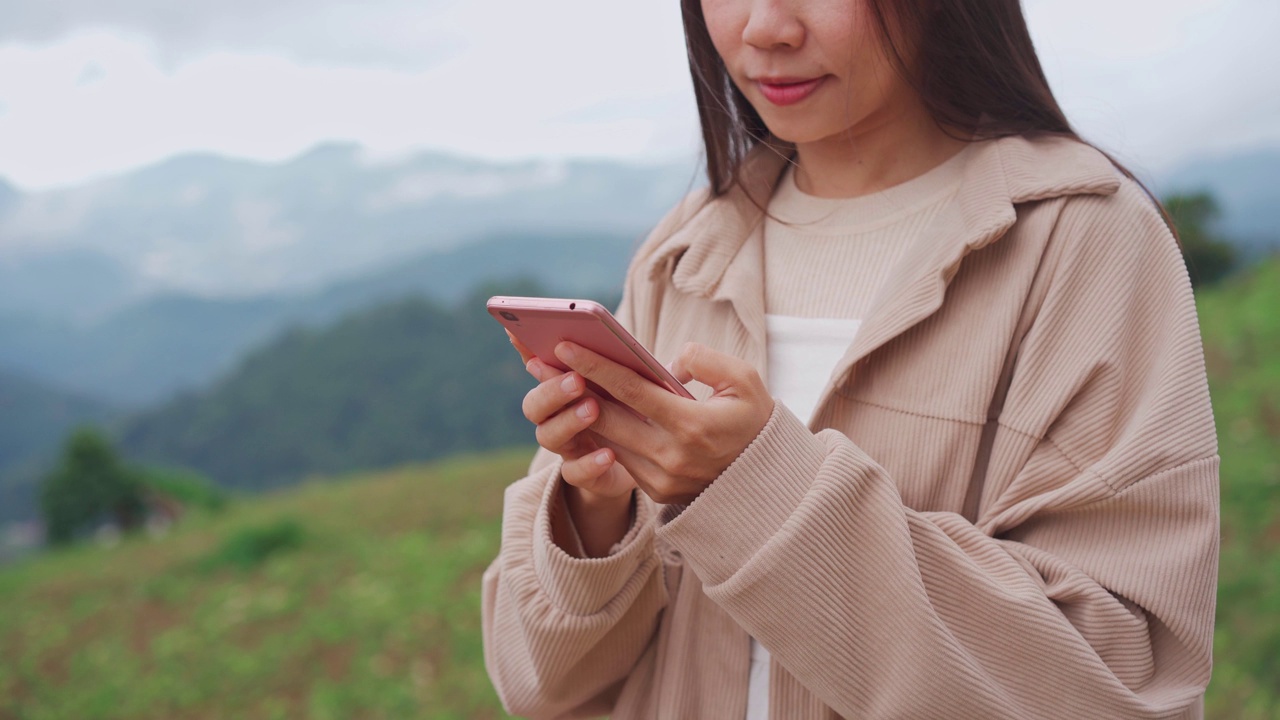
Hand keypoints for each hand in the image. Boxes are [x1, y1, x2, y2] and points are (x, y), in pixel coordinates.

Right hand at [507, 331, 636, 500]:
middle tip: (576, 380)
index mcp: (563, 387)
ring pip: (548, 436)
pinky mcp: (583, 475)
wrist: (647, 461)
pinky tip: (608, 454)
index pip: (535, 364)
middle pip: (534, 405)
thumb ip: (624, 363)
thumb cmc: (633, 409)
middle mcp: (556, 417)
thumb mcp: (629, 381)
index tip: (519, 334)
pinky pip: (575, 473)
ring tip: (593, 409)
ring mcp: (567, 447)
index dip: (524, 350)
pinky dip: (589, 463)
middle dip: (551, 391)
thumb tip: (638, 341)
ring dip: (568, 421)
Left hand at [552, 339, 773, 504]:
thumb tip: (668, 363)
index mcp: (692, 426)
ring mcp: (661, 479)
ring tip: (553, 383)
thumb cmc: (755, 421)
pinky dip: (599, 435)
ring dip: (577, 412)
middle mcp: (671, 457)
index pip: (631, 391)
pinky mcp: (656, 492)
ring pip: (606, 441)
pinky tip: (581, 411)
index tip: (566, 345)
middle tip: (540, 362)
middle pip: (607, 418)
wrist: (769, 481)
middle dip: (570, 388)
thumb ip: (706, 361)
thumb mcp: (745, 380)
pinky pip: (619, 458)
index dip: (595, 367)